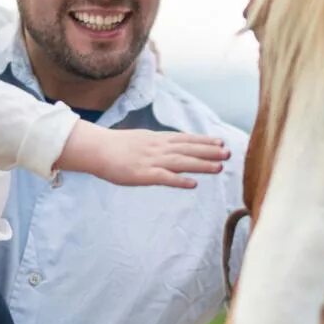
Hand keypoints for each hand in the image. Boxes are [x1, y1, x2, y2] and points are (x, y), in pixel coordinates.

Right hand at [56, 122, 228, 188]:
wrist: (95, 149)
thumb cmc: (116, 147)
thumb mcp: (140, 140)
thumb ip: (156, 144)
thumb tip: (169, 147)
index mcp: (157, 139)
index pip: (185, 139)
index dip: (204, 141)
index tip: (221, 141)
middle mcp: (158, 148)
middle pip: (188, 149)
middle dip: (209, 151)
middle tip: (228, 153)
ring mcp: (151, 161)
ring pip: (182, 162)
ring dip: (202, 164)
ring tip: (220, 167)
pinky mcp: (143, 174)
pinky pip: (164, 178)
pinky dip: (179, 180)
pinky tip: (193, 184)